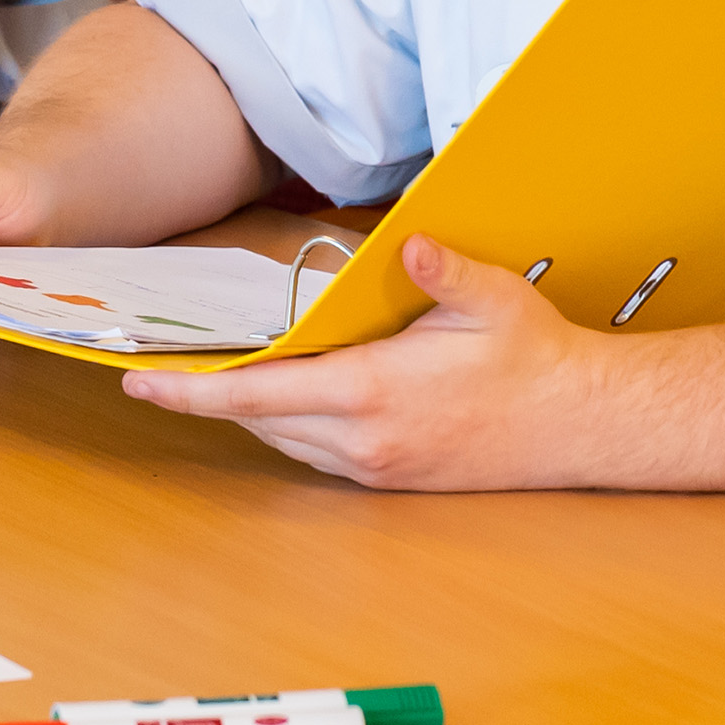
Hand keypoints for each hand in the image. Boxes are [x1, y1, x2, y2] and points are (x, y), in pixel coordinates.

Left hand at [120, 235, 605, 490]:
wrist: (581, 424)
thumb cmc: (534, 357)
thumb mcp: (493, 298)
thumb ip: (444, 272)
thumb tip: (411, 245)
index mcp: (375, 394)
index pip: (260, 396)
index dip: (194, 392)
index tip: (142, 384)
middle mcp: (365, 441)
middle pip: (260, 422)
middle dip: (209, 398)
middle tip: (160, 372)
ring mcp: (378, 467)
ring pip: (285, 441)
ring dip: (251, 412)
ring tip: (214, 379)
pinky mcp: (392, 479)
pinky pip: (317, 455)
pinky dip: (288, 426)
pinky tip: (284, 397)